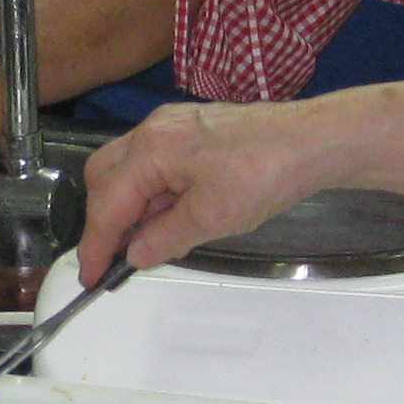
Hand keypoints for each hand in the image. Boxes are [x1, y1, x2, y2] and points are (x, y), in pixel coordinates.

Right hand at [77, 98, 334, 279]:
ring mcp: (173, 126)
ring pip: (129, 168)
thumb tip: (135, 254)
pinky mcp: (194, 129)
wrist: (312, 141)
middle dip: (104, 219)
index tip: (91, 277)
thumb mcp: (211, 218)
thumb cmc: (264, 174)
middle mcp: (153, 130)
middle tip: (115, 257)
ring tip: (148, 242)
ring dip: (130, 206)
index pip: (107, 203)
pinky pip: (154, 162)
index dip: (95, 245)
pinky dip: (152, 191)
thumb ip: (164, 238)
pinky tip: (170, 216)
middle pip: (104, 176)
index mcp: (151, 150)